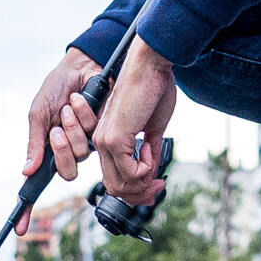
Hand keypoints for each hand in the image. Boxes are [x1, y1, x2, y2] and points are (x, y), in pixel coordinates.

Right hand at [22, 47, 106, 221]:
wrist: (82, 66)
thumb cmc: (57, 88)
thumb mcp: (39, 112)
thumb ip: (34, 141)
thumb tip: (26, 171)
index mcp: (48, 150)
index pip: (36, 185)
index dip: (28, 209)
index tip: (20, 229)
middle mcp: (67, 152)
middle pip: (65, 172)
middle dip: (60, 149)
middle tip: (57, 127)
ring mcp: (87, 144)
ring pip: (81, 155)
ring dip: (73, 128)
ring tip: (71, 106)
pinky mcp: (103, 135)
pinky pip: (94, 139)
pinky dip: (85, 118)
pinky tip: (83, 102)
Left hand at [95, 38, 176, 205]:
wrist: (149, 66)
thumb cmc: (152, 89)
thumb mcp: (153, 128)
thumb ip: (150, 151)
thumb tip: (153, 173)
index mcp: (109, 140)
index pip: (114, 180)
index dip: (136, 190)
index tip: (157, 184)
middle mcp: (102, 143)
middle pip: (115, 188)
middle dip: (140, 193)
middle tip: (159, 184)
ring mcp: (105, 142)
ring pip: (120, 185)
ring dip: (143, 182)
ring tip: (155, 163)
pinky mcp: (113, 139)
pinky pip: (130, 172)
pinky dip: (145, 168)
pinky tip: (151, 148)